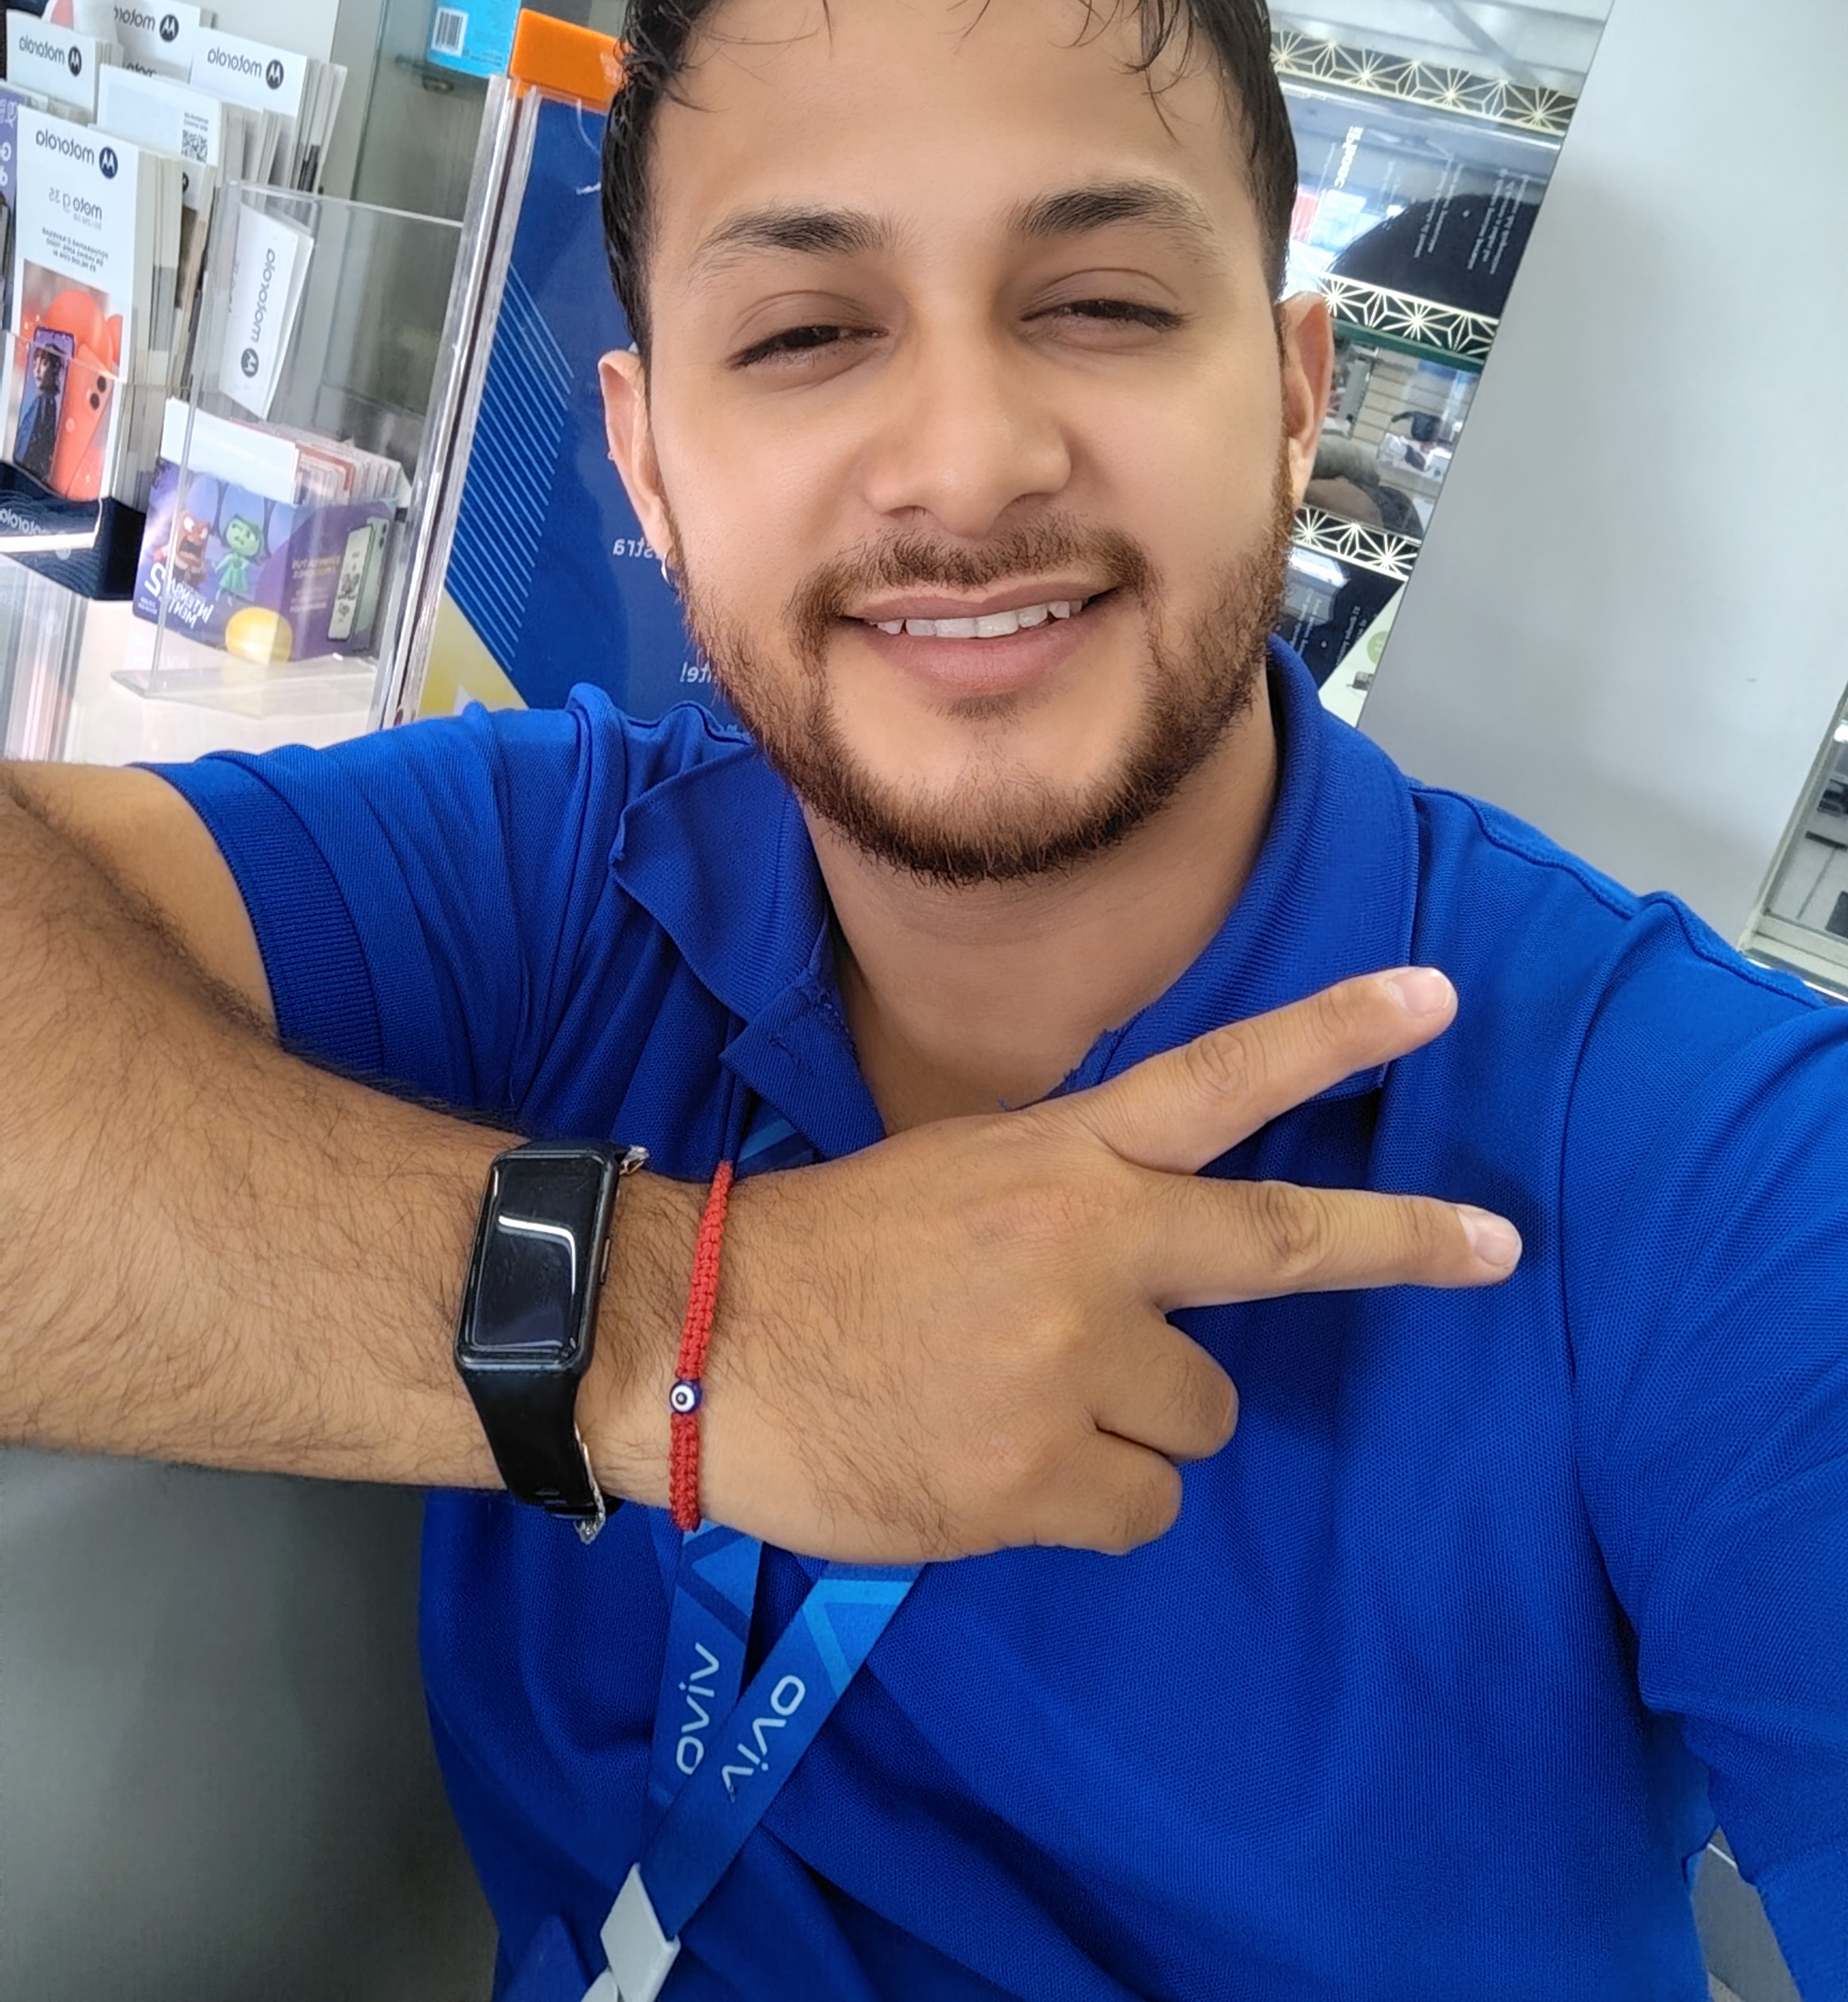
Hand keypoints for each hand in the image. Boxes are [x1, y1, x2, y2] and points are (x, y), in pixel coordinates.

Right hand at [592, 968, 1516, 1561]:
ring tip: (1025, 1405)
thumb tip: (1157, 1276)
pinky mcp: (1044, 1479)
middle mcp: (1091, 1249)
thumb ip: (1072, 1205)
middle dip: (1402, 1242)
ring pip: (1199, 1417)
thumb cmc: (829, 1256)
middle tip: (1496, 1244)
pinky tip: (996, 1468)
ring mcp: (1075, 1367)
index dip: (1333, 1034)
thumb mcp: (959, 1178)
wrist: (695, 1343)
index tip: (1436, 995)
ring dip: (1139, 1420)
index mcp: (1061, 1161)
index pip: (1220, 1079)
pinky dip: (1088, 1499)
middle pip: (1281, 1245)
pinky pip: (1139, 1507)